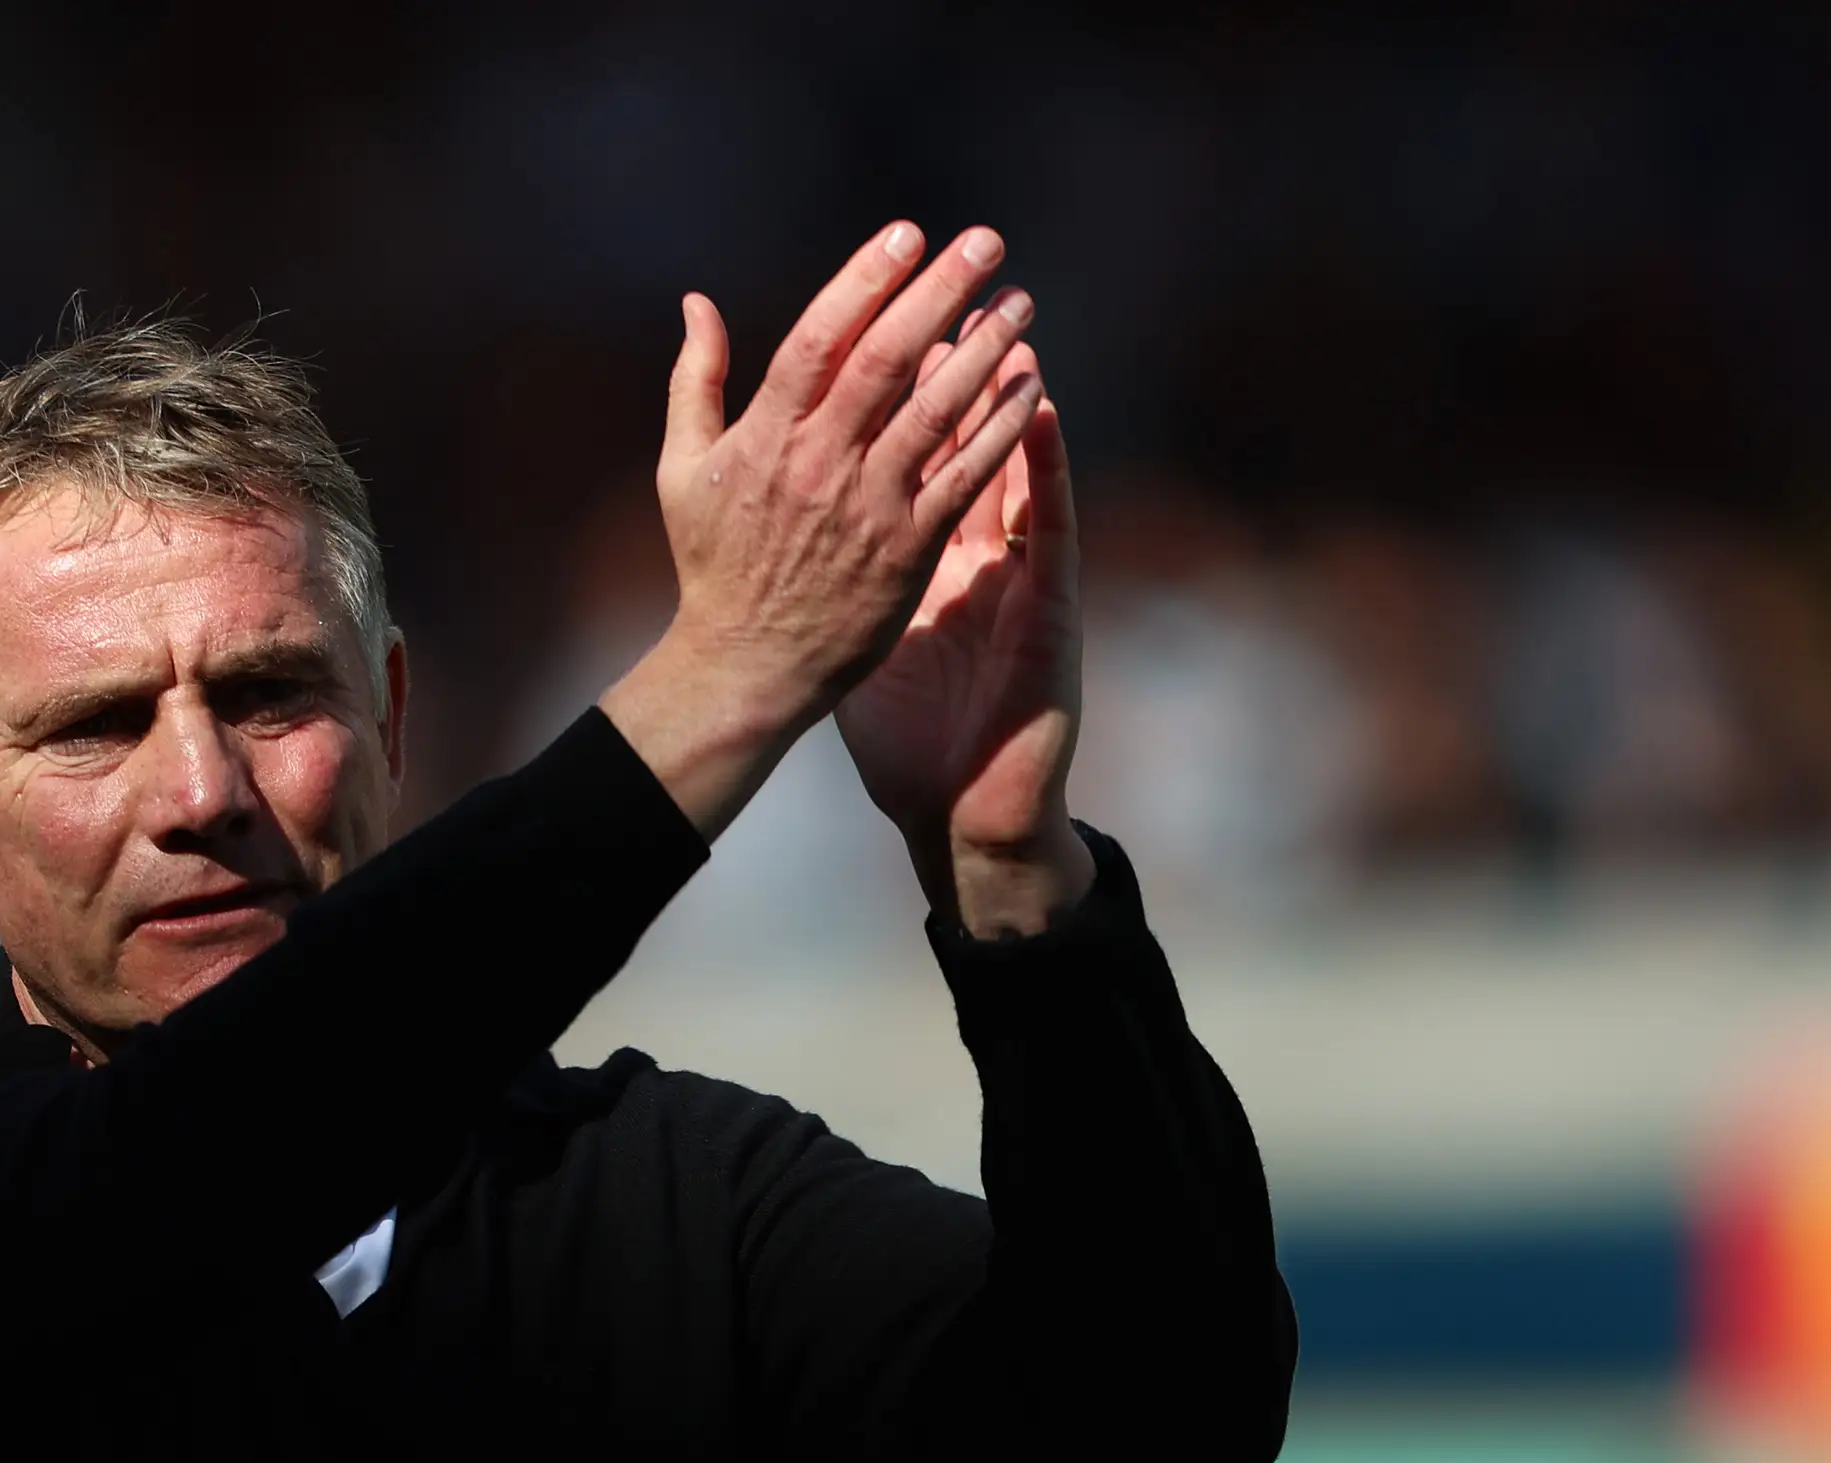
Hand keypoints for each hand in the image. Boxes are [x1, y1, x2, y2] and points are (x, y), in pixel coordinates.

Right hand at [599, 221, 1041, 841]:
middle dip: (939, 291)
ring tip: (1020, 301)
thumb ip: (693, 380)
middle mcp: (818, 464)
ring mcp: (867, 506)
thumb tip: (697, 303)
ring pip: (936, 411)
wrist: (745, 664)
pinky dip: (1001, 429)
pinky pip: (965, 476)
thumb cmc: (713, 564)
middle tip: (985, 241)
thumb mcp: (681, 468)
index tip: (906, 234)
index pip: (819, 340)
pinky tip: (1031, 385)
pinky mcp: (907, 548)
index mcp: (764, 437)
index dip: (864, 281)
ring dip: (984, 350)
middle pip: (886, 360)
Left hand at [835, 336, 1093, 934]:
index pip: (907, 460)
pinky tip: (1043, 414)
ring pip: (1008, 472)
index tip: (880, 326)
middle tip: (955, 291)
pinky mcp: (1044, 609)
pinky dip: (1044, 469)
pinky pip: (1046, 526)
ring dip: (1006, 396)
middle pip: (959, 447)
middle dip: (956, 368)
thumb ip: (828, 572)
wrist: (965, 803)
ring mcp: (1010, 578)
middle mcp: (971, 556)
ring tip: (1005, 321)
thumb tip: (784, 527)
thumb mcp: (861, 643)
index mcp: (921, 555)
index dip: (895, 399)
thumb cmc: (913, 732)